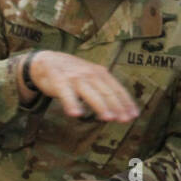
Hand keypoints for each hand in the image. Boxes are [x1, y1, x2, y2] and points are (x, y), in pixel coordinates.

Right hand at [20, 51, 139, 121]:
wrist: (46, 60)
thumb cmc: (73, 73)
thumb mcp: (91, 76)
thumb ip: (103, 89)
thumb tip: (119, 108)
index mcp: (100, 73)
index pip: (117, 89)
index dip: (126, 103)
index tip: (134, 115)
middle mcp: (89, 74)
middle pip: (106, 92)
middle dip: (117, 107)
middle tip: (125, 120)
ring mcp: (74, 77)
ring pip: (90, 93)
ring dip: (100, 106)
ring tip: (108, 118)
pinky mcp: (58, 80)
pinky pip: (66, 93)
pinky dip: (71, 103)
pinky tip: (76, 114)